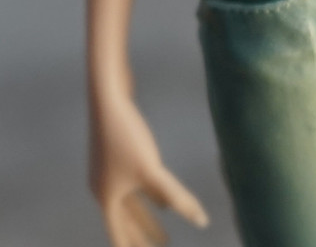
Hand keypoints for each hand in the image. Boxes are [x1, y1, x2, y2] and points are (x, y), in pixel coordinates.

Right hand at [89, 94, 208, 246]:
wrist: (108, 95)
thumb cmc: (126, 135)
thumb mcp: (151, 170)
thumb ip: (174, 197)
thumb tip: (201, 221)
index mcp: (107, 198)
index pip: (119, 236)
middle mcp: (103, 188)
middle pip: (126, 222)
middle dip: (144, 238)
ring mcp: (108, 170)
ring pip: (131, 202)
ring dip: (148, 218)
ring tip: (165, 231)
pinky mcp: (117, 152)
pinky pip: (133, 183)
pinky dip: (146, 195)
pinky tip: (160, 193)